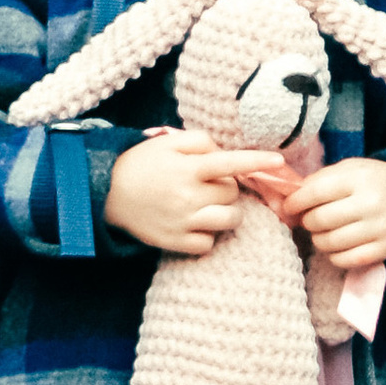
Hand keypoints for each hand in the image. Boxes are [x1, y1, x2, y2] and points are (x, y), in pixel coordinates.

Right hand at [104, 129, 286, 256]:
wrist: (106, 194)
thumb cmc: (142, 164)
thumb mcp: (167, 143)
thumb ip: (199, 141)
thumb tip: (223, 152)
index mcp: (188, 168)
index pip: (231, 162)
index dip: (257, 160)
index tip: (278, 160)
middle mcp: (189, 195)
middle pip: (232, 193)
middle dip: (227, 188)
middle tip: (207, 184)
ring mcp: (184, 221)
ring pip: (229, 220)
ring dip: (226, 212)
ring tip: (209, 206)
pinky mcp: (176, 242)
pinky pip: (209, 243)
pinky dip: (208, 235)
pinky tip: (195, 224)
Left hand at [279, 154, 385, 272]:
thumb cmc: (377, 181)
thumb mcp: (352, 168)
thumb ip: (322, 179)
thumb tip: (290, 197)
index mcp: (358, 178)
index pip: (315, 192)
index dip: (295, 202)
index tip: (289, 206)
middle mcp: (370, 203)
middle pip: (320, 220)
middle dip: (307, 222)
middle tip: (309, 220)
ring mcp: (379, 228)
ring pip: (330, 242)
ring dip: (318, 240)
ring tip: (323, 232)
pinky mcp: (385, 249)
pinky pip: (346, 260)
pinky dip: (334, 255)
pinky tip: (337, 246)